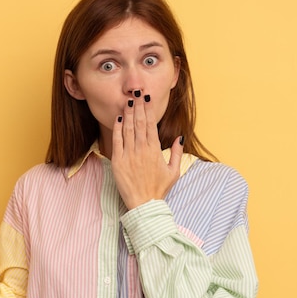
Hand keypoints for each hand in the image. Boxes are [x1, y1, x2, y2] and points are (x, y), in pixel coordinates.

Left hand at [111, 94, 183, 209]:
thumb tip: (180, 137)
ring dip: (128, 114)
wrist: (144, 204)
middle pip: (139, 123)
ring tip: (128, 101)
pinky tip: (119, 118)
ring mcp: (129, 155)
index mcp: (155, 150)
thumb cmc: (159, 189)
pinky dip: (117, 129)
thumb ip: (176, 152)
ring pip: (128, 129)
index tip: (146, 98)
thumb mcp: (174, 171)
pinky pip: (117, 141)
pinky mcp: (118, 161)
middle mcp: (142, 149)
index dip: (148, 110)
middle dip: (138, 106)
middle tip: (136, 93)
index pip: (151, 124)